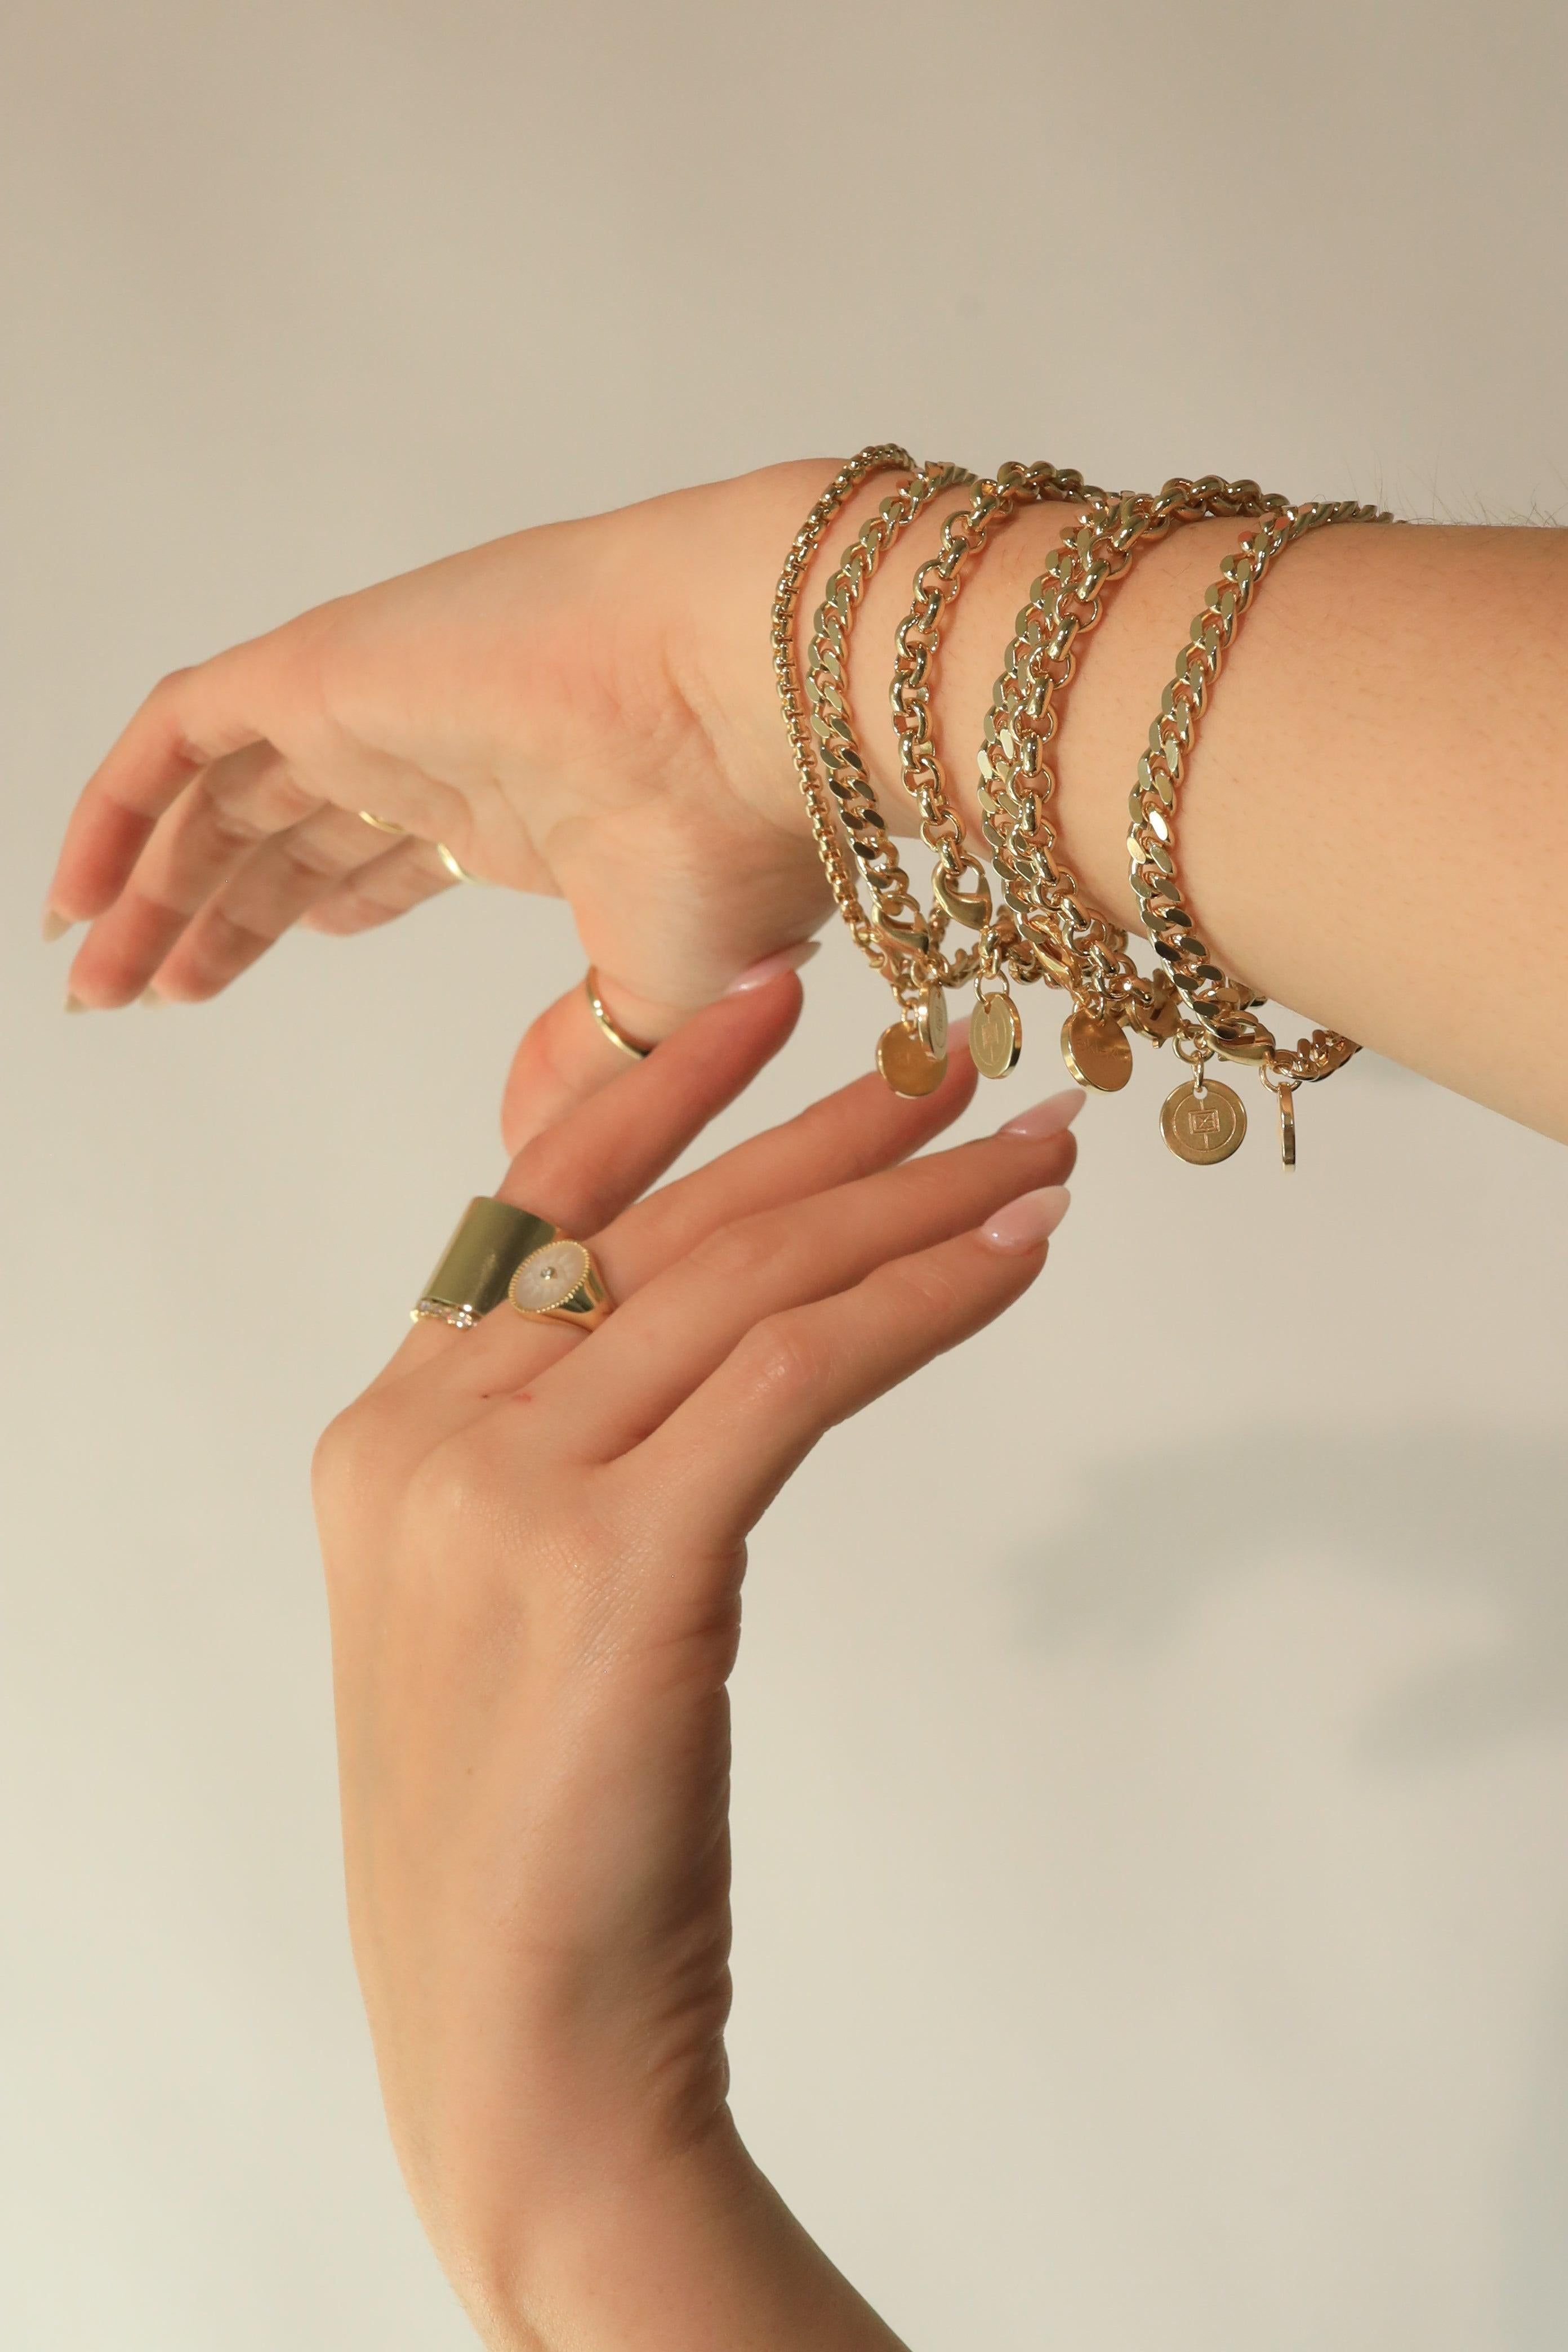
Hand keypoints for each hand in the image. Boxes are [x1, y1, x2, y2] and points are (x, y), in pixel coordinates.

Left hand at [46, 460, 849, 1144]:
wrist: (752, 701)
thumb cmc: (738, 836)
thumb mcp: (654, 996)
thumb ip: (576, 1063)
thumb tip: (519, 1132)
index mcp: (519, 809)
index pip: (369, 854)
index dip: (287, 917)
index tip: (216, 981)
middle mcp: (439, 748)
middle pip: (282, 829)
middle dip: (203, 914)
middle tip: (139, 993)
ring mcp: (379, 703)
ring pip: (224, 788)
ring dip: (153, 879)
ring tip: (95, 966)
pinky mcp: (325, 669)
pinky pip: (180, 730)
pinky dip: (118, 802)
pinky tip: (75, 888)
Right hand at [313, 972, 1079, 2348]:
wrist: (515, 2047)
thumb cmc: (530, 1835)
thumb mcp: (497, 1606)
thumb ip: (552, 1454)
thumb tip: (701, 1338)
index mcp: (382, 1432)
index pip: (538, 1203)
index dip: (669, 1089)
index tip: (781, 1004)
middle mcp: (424, 1436)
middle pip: (661, 1227)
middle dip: (831, 1132)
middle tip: (969, 1065)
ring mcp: (506, 1497)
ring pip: (739, 1285)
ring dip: (908, 1205)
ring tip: (1036, 1155)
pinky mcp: (615, 1566)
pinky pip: (791, 1378)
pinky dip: (914, 1306)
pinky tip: (1012, 1264)